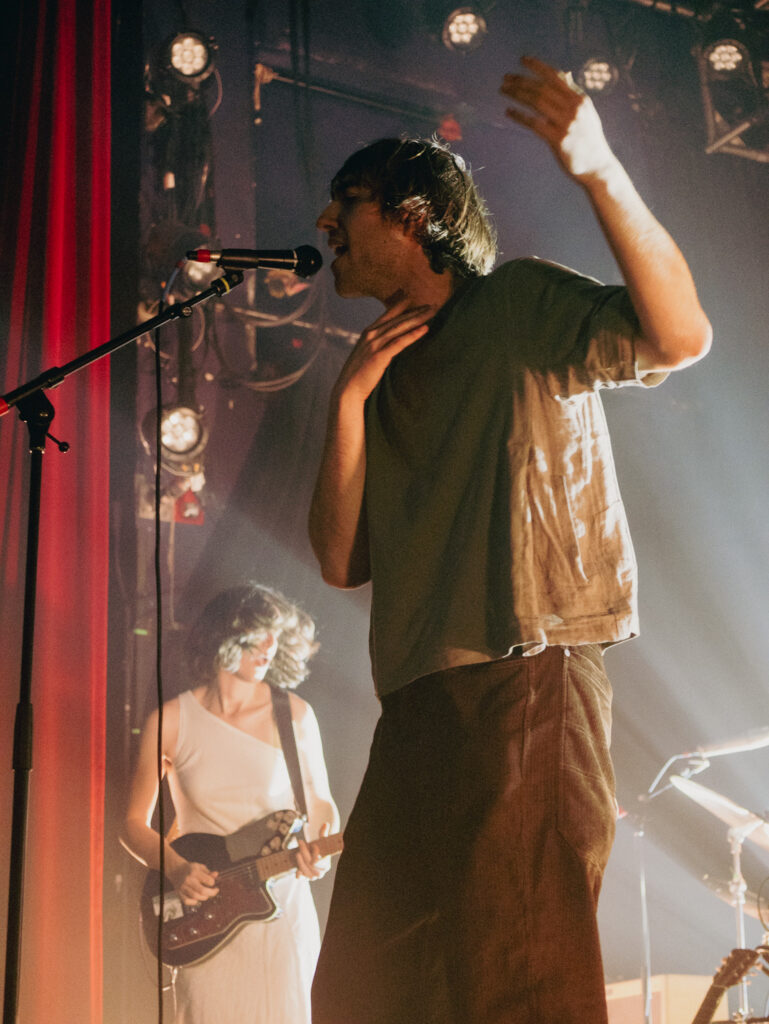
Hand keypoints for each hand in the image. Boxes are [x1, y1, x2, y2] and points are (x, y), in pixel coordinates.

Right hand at [170, 859, 219, 904]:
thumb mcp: (200, 867)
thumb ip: (208, 872)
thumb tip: (216, 875)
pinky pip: (187, 901)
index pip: (208, 880)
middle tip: (215, 891)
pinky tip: (197, 899)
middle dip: (212, 893)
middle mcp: (188, 880)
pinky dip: (193, 902)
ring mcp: (183, 887)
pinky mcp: (179, 893)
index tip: (212, 883)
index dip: (213, 883)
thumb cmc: (190, 869)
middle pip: (202, 890)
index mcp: (195, 872)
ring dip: (204, 897)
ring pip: (195, 897)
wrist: (176, 870)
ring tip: (207, 895)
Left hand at [295, 822, 332, 880]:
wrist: (312, 857)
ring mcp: (312, 876)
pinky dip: (299, 874)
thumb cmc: (318, 848)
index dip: (316, 853)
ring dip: (301, 862)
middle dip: (306, 853)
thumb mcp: (321, 841)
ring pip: (307, 872)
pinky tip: (296, 871)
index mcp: (326, 864)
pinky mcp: (305, 877)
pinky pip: (302, 878)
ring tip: (297, 853)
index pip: (321, 860)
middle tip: (301, 842)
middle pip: (312, 865)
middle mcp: (320, 872)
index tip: (313, 844)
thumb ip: (323, 833)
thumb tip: (325, 824)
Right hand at [333, 295, 433, 404]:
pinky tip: (425, 329)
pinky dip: (413, 334)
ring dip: (418, 318)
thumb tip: (390, 342)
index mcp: (368, 332)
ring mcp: (375, 344)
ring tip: (433, 312)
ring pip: (400, 327)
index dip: (402, 304)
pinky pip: (400, 342)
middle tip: (433, 304)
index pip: (388, 314)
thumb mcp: (366, 353)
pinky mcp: (380, 356)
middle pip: (398, 319)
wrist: (348, 389)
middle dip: (416, 311)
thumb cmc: (359, 374)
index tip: (415, 297)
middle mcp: (371, 334)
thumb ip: (377, 344)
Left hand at [500, 56, 617, 181]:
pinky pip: (534, 124)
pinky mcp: (558, 140)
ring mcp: (567, 124)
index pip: (556, 76)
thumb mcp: (586, 113)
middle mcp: (574, 108)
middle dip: (521, 81)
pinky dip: (520, 116)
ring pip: (537, 102)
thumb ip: (573, 95)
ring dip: (517, 94)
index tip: (522, 59)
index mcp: (580, 99)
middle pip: (542, 88)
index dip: (538, 66)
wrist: (598, 166)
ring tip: (503, 90)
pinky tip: (509, 112)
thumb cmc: (589, 140)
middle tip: (505, 78)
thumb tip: (565, 74)